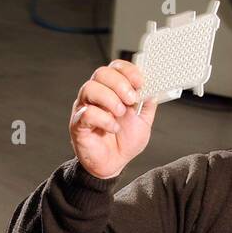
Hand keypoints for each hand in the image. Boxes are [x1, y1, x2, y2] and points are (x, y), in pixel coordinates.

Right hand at [69, 60, 155, 179]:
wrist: (113, 165)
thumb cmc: (124, 142)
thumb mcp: (144, 121)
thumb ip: (147, 104)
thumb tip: (153, 88)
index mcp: (112, 90)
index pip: (115, 67)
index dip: (128, 71)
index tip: (140, 82)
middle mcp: (96, 95)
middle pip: (101, 73)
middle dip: (119, 84)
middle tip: (131, 99)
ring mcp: (84, 108)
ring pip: (90, 88)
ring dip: (110, 99)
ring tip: (120, 114)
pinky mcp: (78, 124)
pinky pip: (86, 112)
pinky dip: (103, 119)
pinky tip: (113, 128)